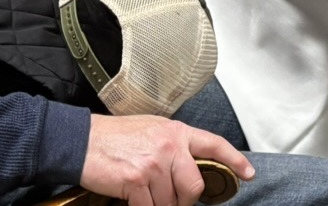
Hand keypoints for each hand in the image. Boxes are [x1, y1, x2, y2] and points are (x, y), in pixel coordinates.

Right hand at [81, 114, 252, 205]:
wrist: (79, 140)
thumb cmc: (112, 137)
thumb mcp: (151, 130)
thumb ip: (173, 146)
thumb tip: (188, 168)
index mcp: (176, 132)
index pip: (215, 144)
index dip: (235, 161)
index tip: (248, 173)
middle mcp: (170, 145)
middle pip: (194, 186)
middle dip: (183, 200)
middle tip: (168, 199)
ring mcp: (154, 163)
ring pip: (170, 201)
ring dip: (157, 204)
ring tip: (142, 193)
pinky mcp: (137, 180)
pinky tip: (132, 199)